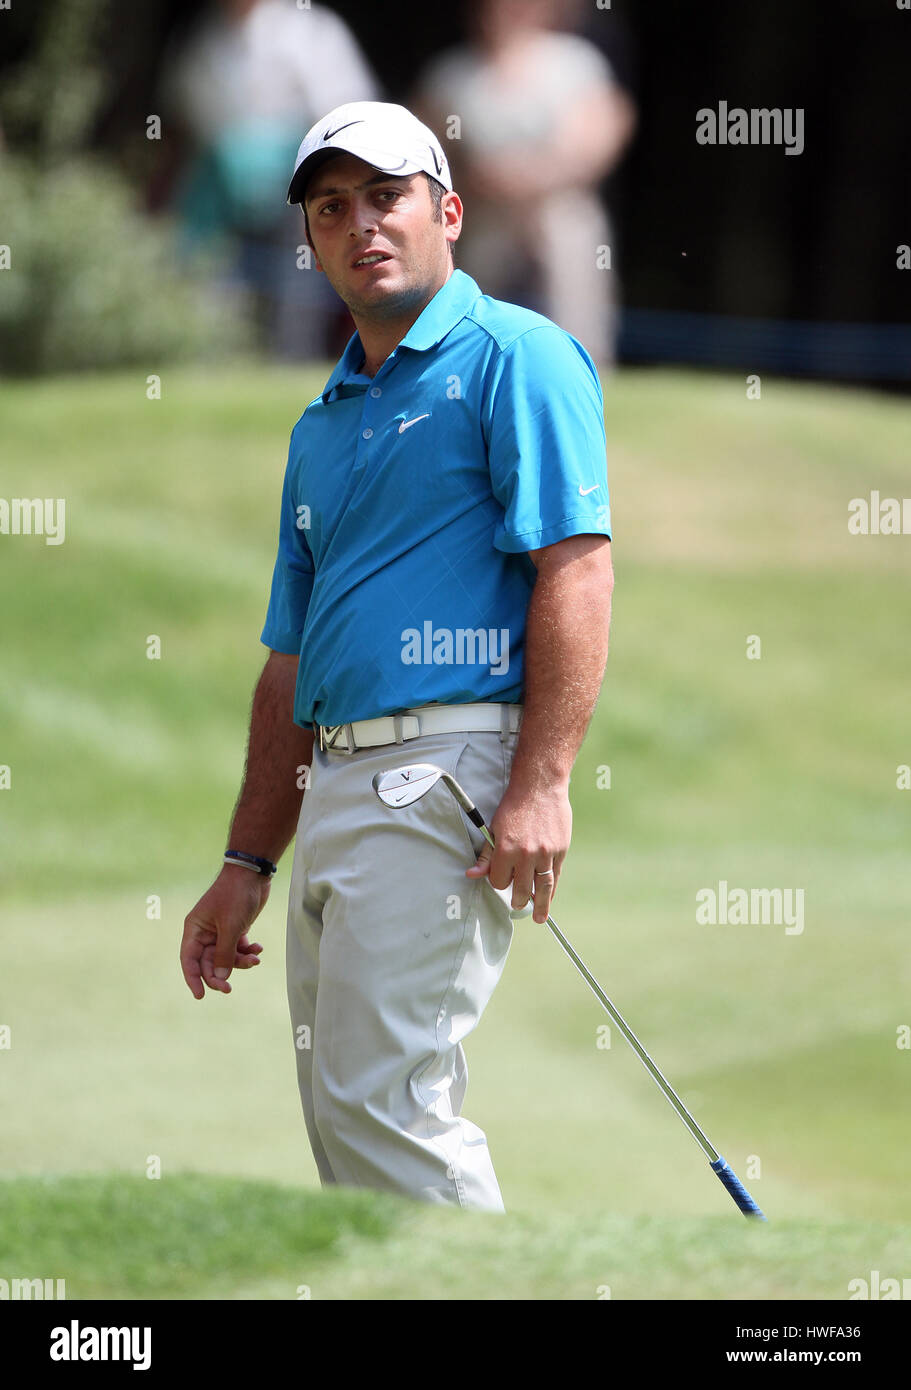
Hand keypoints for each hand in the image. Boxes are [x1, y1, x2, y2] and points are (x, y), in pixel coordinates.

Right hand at [180, 866, 269, 998]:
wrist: (253, 873)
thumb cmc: (236, 896)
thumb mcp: (230, 927)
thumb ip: (224, 955)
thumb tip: (219, 979)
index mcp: (195, 929)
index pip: (189, 960)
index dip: (192, 979)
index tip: (200, 995)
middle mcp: (205, 933)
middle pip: (208, 963)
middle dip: (220, 975)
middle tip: (229, 988)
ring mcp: (220, 931)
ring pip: (226, 958)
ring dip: (239, 962)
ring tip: (255, 960)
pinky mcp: (235, 929)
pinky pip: (238, 949)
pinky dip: (247, 951)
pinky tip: (258, 949)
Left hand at [465, 782, 570, 923]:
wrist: (539, 787)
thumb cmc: (514, 806)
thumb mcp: (494, 829)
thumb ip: (486, 856)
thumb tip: (471, 875)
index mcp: (506, 849)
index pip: (499, 882)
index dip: (498, 883)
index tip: (501, 880)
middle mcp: (526, 854)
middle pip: (521, 890)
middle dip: (518, 900)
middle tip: (517, 904)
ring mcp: (546, 853)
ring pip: (542, 888)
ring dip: (540, 906)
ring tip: (538, 918)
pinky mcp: (560, 850)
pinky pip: (555, 876)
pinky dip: (552, 889)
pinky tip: (549, 897)